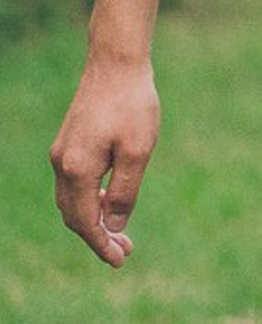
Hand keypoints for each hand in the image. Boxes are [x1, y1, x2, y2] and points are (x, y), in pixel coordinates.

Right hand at [51, 54, 160, 265]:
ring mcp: (62, 153)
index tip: (120, 261)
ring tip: (119, 233)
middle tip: (123, 253)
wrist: (117, 62)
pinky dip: (89, 199)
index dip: (102, 244)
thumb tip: (114, 225)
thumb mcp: (138, 150)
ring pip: (72, 201)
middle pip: (75, 215)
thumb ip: (124, 190)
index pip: (86, 221)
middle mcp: (62, 165)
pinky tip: (109, 200)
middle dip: (97, 236)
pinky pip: (74, 184)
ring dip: (93, 219)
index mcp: (77, 170)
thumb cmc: (133, 104)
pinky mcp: (70, 142)